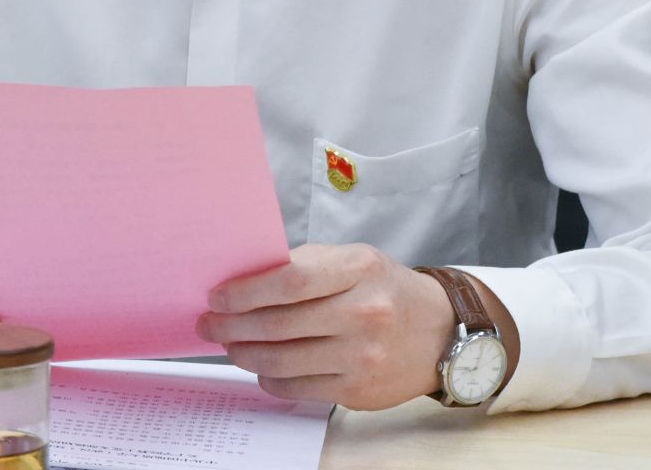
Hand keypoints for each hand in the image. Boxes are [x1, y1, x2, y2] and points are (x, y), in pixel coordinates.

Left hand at [195, 243, 455, 408]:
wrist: (441, 333)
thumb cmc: (386, 290)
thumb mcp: (354, 260)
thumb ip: (306, 265)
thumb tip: (245, 280)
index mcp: (359, 269)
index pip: (289, 281)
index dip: (245, 292)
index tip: (217, 296)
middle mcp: (363, 312)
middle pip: (278, 324)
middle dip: (232, 325)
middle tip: (209, 324)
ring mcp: (361, 356)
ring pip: (281, 360)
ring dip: (244, 354)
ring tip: (230, 345)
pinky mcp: (357, 390)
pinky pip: (296, 387)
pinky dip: (269, 377)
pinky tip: (262, 366)